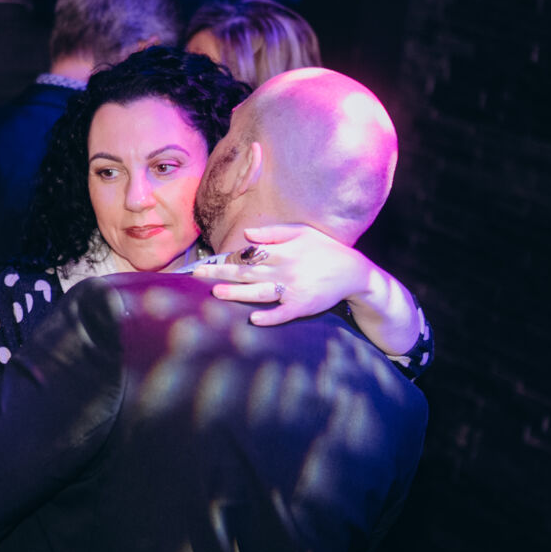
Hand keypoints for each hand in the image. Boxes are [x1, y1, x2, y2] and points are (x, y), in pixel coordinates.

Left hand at [188, 224, 373, 326]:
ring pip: (259, 292)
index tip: (208, 260)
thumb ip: (273, 232)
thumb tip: (247, 235)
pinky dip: (269, 317)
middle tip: (197, 275)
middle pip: (247, 272)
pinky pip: (282, 313)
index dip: (227, 257)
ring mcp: (293, 289)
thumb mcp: (302, 232)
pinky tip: (253, 319)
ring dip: (237, 293)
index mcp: (282, 250)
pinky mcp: (302, 306)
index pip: (248, 254)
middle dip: (221, 273)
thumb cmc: (325, 249)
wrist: (353, 272)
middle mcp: (285, 269)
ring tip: (216, 293)